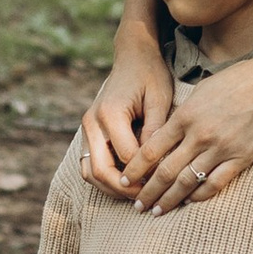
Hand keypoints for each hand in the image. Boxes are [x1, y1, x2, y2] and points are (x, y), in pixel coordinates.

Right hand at [81, 28, 173, 192]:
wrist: (132, 55)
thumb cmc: (150, 74)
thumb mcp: (160, 99)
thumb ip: (156, 131)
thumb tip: (156, 165)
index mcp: (110, 113)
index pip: (127, 157)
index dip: (146, 174)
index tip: (166, 182)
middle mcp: (92, 122)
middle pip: (101, 171)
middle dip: (125, 189)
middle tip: (148, 199)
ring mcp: (86, 129)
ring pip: (91, 172)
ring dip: (112, 188)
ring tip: (138, 195)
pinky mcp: (88, 133)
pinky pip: (90, 165)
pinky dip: (106, 179)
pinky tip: (128, 184)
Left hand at [118, 35, 252, 213]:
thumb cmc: (238, 79)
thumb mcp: (202, 91)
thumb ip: (183, 115)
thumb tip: (163, 137)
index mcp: (186, 116)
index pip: (152, 149)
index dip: (136, 168)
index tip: (125, 179)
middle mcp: (200, 135)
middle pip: (165, 171)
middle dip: (147, 191)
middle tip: (136, 205)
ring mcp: (221, 148)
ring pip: (187, 182)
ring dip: (169, 200)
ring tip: (156, 211)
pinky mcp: (242, 157)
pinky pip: (215, 183)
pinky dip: (200, 196)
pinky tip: (189, 203)